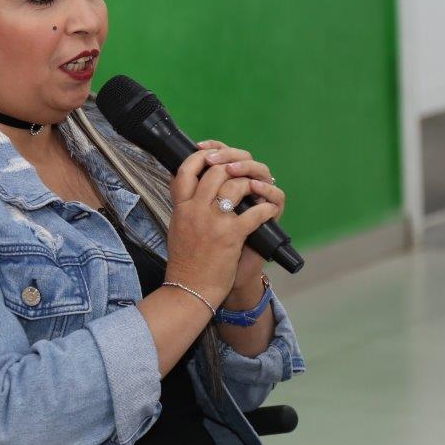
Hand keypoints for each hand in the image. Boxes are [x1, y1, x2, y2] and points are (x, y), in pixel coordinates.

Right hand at [163, 141, 280, 307]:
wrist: (189, 290)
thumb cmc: (185, 262)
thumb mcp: (177, 228)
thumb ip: (185, 207)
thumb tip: (194, 187)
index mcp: (180, 207)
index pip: (185, 170)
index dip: (199, 156)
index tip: (210, 154)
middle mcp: (195, 210)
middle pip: (215, 171)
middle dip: (232, 165)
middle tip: (241, 171)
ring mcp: (213, 222)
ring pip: (236, 186)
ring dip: (250, 184)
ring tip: (254, 190)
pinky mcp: (231, 236)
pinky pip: (255, 213)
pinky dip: (266, 208)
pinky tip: (268, 210)